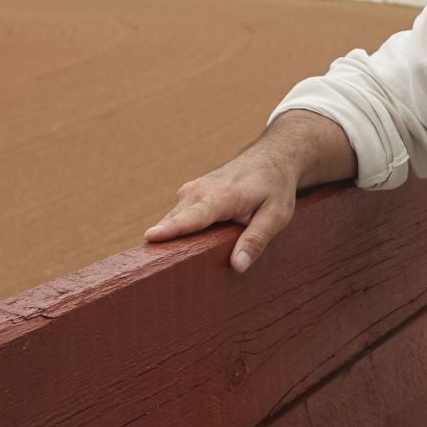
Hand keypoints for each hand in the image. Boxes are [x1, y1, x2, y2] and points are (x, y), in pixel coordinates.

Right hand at [145, 146, 296, 272]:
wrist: (271, 157)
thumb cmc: (274, 188)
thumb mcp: (276, 215)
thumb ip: (256, 239)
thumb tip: (238, 266)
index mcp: (221, 196)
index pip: (193, 216)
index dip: (172, 229)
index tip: (150, 236)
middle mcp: (199, 191)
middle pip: (174, 221)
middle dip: (165, 243)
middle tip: (159, 269)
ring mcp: (190, 190)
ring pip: (173, 219)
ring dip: (171, 238)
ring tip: (170, 263)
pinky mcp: (188, 194)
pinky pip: (177, 216)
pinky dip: (177, 230)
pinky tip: (183, 246)